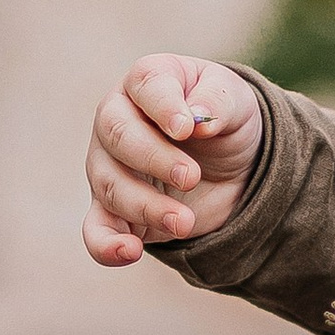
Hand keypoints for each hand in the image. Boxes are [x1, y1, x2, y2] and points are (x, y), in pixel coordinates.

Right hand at [83, 55, 265, 263]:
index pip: (146, 86)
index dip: (164, 106)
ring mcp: (108, 166)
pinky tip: (129, 252)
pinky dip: (106, 245)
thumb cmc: (225, 120)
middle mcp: (117, 119)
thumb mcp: (237, 103)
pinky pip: (97, 230)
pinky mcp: (114, 210)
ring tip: (185, 221)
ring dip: (147, 206)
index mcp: (149, 82)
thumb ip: (218, 103)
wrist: (231, 166)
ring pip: (109, 185)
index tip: (186, 128)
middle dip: (155, 159)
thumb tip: (198, 119)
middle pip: (118, 135)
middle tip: (192, 177)